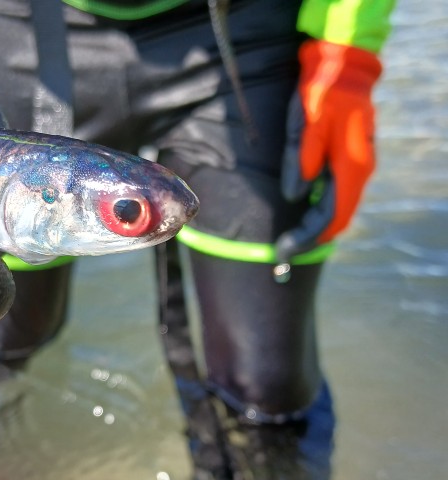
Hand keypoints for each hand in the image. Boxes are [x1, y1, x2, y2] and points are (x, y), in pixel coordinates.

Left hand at [277, 39, 381, 261]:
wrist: (342, 65)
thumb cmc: (321, 93)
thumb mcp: (305, 126)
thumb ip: (300, 163)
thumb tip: (295, 197)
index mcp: (350, 167)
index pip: (331, 217)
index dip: (308, 237)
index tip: (285, 250)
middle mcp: (359, 171)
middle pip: (337, 218)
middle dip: (312, 237)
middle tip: (285, 250)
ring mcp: (358, 166)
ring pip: (339, 209)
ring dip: (317, 227)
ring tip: (292, 238)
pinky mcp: (350, 160)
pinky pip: (338, 196)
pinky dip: (321, 211)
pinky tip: (304, 215)